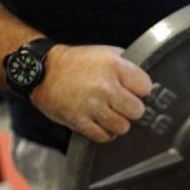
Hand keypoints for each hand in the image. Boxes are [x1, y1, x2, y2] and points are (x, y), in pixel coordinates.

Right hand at [30, 44, 151, 142]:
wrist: (43, 71)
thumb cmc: (77, 63)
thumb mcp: (106, 53)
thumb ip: (128, 66)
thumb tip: (146, 84)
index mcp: (114, 66)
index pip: (146, 87)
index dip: (141, 91)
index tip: (134, 91)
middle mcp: (104, 86)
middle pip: (137, 111)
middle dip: (132, 110)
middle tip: (122, 105)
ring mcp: (92, 105)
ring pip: (122, 127)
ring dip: (118, 123)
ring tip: (110, 114)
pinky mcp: (79, 121)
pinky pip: (104, 136)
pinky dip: (105, 133)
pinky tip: (100, 122)